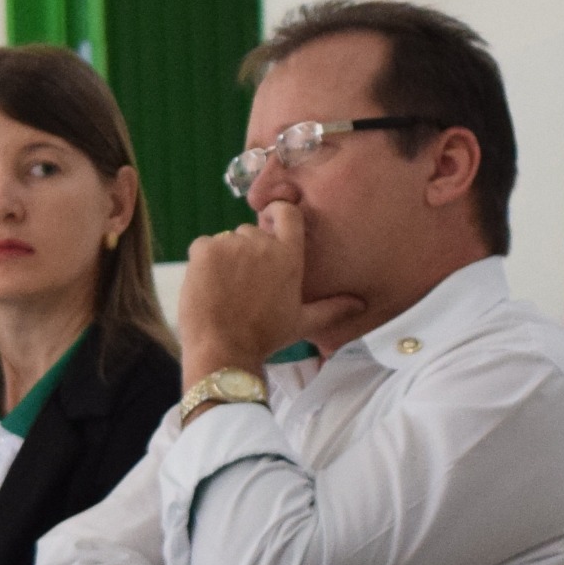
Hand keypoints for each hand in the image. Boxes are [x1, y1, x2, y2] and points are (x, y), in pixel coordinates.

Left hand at [181, 201, 317, 379]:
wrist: (224, 350)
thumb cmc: (265, 337)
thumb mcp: (302, 322)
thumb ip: (332, 309)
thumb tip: (360, 305)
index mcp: (289, 256)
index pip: (288, 213)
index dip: (277, 214)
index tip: (271, 223)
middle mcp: (262, 243)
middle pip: (251, 233)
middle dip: (246, 252)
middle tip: (244, 285)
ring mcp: (231, 244)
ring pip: (226, 241)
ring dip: (224, 258)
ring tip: (225, 290)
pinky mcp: (205, 249)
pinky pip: (203, 246)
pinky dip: (203, 262)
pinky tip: (208, 286)